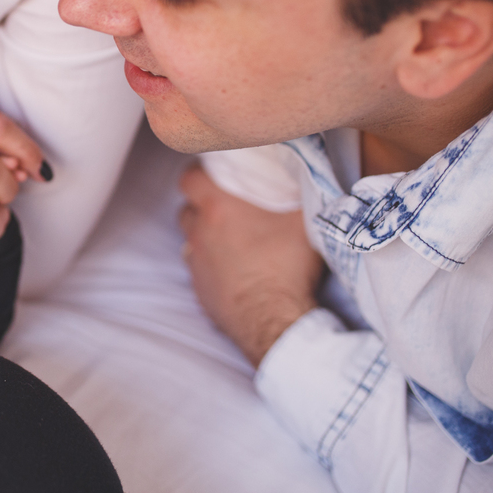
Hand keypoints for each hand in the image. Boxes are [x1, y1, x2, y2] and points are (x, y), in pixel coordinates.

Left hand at [179, 163, 322, 367]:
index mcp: (217, 207)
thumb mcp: (303, 216)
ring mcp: (196, 263)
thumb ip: (297, 189)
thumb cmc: (287, 264)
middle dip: (203, 205)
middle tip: (229, 207)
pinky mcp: (200, 291)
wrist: (275, 319)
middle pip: (189, 209)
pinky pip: (199, 270)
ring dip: (206, 236)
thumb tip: (302, 173)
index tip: (216, 175)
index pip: (190, 178)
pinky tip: (233, 269)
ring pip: (192, 240)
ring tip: (233, 240)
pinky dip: (210, 265)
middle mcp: (199, 233)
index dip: (200, 174)